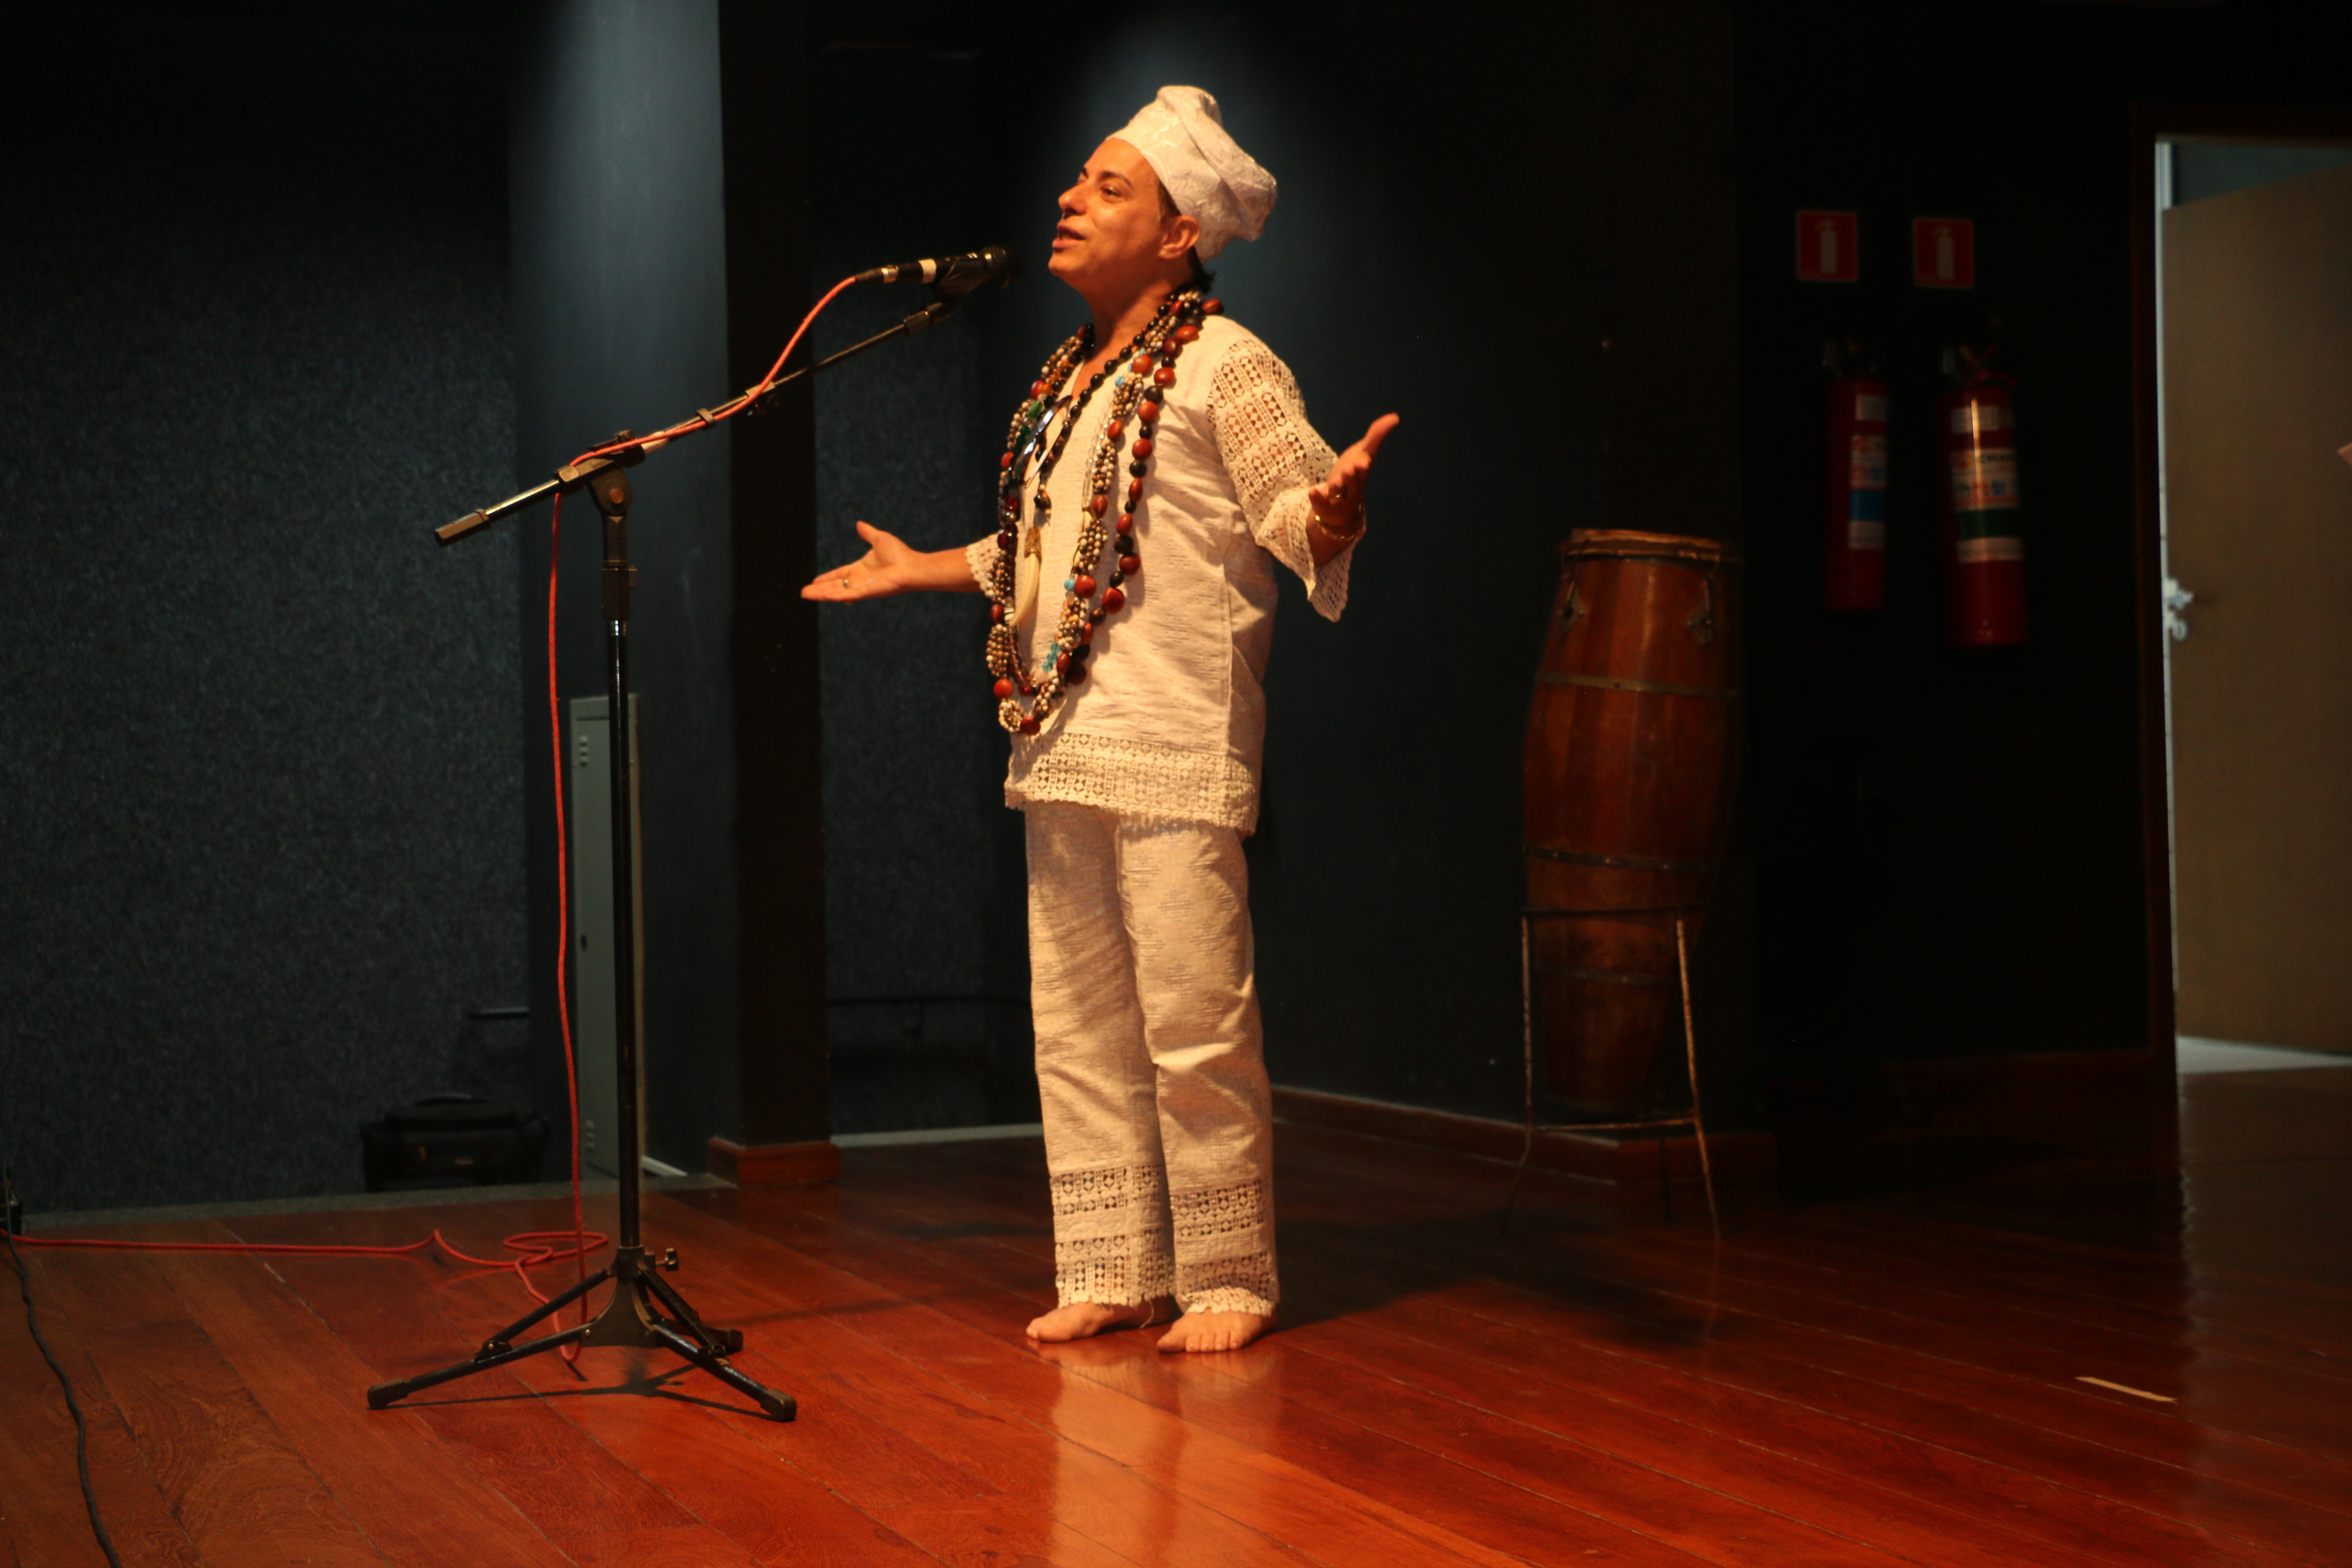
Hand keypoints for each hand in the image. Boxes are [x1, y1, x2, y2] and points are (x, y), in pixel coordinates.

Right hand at [802, 521, 919, 601]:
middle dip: (819, 589)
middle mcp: (859, 580)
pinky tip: (823, 596)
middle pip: (834, 586)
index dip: (826, 578)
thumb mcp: (879, 539)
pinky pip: (847, 595)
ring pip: (837, 592)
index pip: (839, 575)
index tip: (814, 580)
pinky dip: (835, 595)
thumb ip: (868, 533)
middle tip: (804, 592)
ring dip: (821, 594)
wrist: (911, 565)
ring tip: (806, 595)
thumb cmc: (899, 554)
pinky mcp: (865, 592)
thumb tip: (859, 524)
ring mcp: (861, 588)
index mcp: (860, 569)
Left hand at [1309, 413, 1400, 542]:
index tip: (1363, 461)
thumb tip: (1395, 416)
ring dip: (1336, 486)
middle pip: (1351, 481)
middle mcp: (1351, 486)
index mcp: (1361, 473)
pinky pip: (1319, 500)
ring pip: (1337, 492)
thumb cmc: (1354, 475)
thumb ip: (1377, 435)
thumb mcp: (1364, 454)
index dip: (1362, 465)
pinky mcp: (1323, 503)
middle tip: (1349, 469)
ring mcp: (1336, 496)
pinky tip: (1313, 490)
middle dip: (1350, 476)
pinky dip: (1316, 495)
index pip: (1363, 469)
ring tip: (1333, 483)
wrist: (1341, 509)